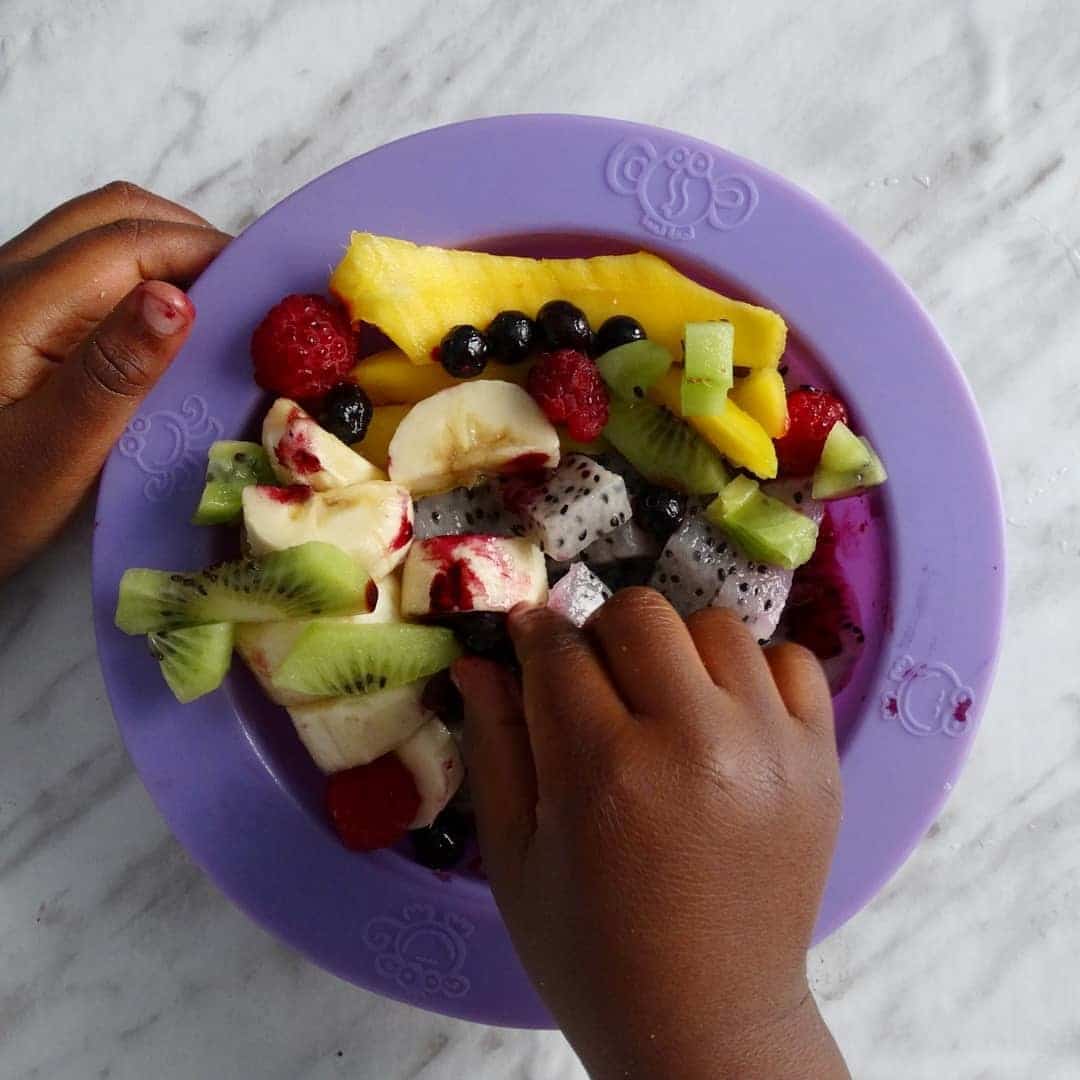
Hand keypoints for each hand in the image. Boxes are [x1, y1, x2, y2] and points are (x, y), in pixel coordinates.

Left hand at [0, 182, 229, 579]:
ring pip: (95, 235)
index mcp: (16, 304)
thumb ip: (114, 373)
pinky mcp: (8, 318)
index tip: (269, 291)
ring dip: (164, 254)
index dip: (208, 251)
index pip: (130, 241)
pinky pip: (81, 269)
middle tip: (248, 299)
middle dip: (191, 239)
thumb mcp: (54, 452)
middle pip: (112, 216)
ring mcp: (2, 293)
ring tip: (217, 314)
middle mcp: (3, 278)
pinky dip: (137, 277)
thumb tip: (179, 300)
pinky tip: (162, 331)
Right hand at [455, 590, 848, 1079]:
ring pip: (715, 626)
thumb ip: (494, 744)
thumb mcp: (515, 855)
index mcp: (605, 769)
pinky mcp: (821, 761)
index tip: (529, 643)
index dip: (533, 636)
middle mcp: (696, 740)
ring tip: (665, 706)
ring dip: (676, 651)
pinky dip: (752, 673)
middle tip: (596, 687)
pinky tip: (726, 720)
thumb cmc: (590, 948)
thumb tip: (478, 661)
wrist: (707, 1022)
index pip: (560, 647)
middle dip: (601, 636)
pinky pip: (791, 661)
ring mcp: (771, 746)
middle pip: (641, 614)